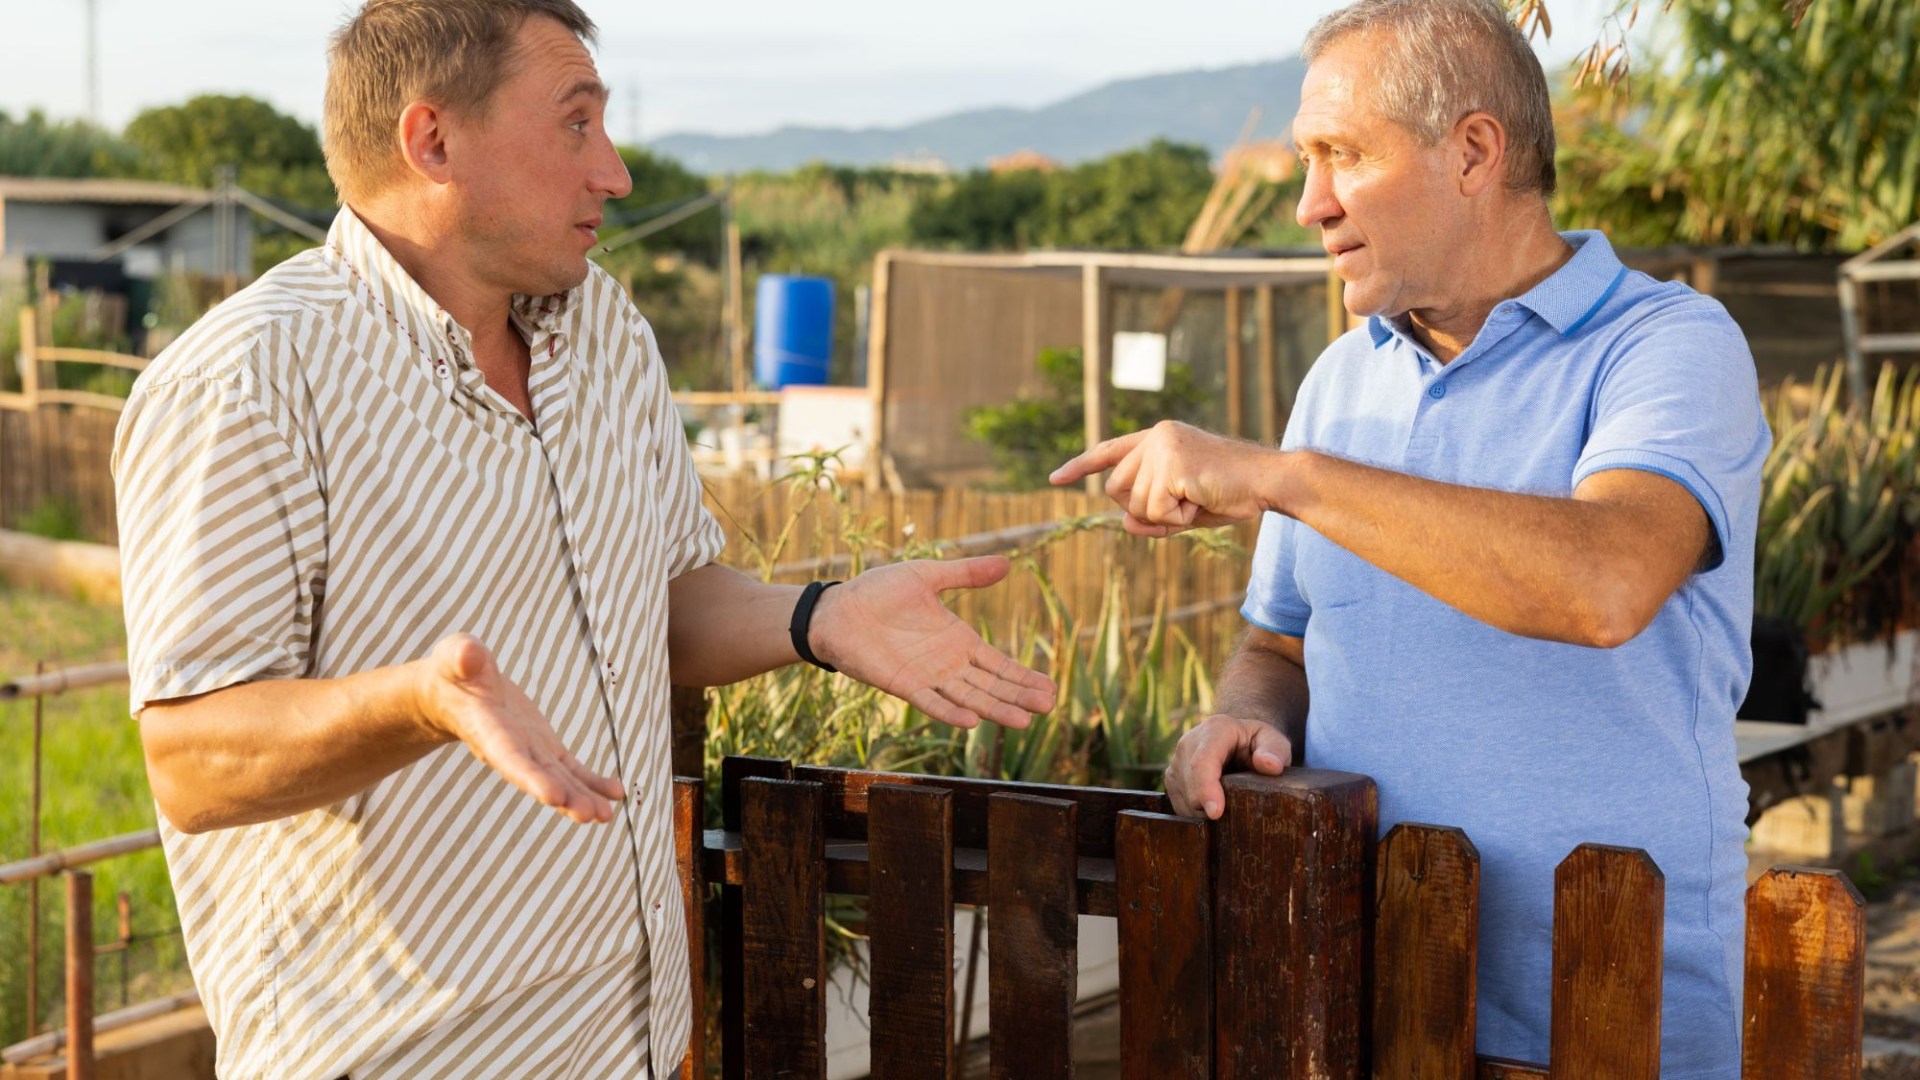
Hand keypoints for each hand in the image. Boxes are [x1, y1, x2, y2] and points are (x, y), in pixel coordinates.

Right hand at [415, 634, 624, 823]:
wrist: (456, 691)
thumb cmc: (453, 670)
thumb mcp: (454, 656)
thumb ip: (460, 656)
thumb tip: (466, 653)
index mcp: (486, 729)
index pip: (509, 757)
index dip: (530, 777)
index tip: (553, 796)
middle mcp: (509, 749)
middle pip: (539, 776)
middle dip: (564, 797)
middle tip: (590, 814)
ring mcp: (530, 751)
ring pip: (558, 779)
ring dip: (582, 797)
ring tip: (605, 815)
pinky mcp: (544, 747)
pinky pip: (571, 769)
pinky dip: (592, 781)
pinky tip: (615, 793)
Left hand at [811, 556, 1058, 729]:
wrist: (839, 608)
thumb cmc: (879, 590)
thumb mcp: (927, 575)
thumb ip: (966, 573)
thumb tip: (1007, 562)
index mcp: (958, 640)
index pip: (998, 663)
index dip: (1023, 676)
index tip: (1050, 688)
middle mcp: (948, 664)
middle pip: (991, 685)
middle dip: (1019, 696)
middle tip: (1048, 707)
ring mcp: (927, 677)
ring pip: (968, 698)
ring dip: (994, 709)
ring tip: (1022, 721)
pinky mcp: (902, 684)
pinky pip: (930, 702)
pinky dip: (950, 713)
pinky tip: (972, 722)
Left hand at [1049, 421, 1280, 536]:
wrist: (1269, 481)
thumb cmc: (1233, 493)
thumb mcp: (1185, 510)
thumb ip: (1152, 517)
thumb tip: (1123, 525)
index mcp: (1158, 439)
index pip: (1109, 452)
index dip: (1080, 467)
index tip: (1055, 480)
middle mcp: (1155, 436)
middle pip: (1116, 491)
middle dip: (1146, 510)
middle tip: (1187, 502)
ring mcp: (1161, 447)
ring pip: (1135, 505)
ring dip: (1167, 516)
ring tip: (1199, 497)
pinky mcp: (1171, 463)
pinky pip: (1155, 512)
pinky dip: (1178, 518)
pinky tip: (1201, 500)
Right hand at [1165, 715, 1291, 818]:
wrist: (1236, 740)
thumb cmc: (1258, 743)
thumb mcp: (1274, 740)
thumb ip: (1276, 750)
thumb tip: (1269, 765)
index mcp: (1215, 730)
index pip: (1203, 762)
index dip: (1206, 788)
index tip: (1216, 812)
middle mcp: (1188, 744)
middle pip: (1191, 786)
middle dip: (1209, 808)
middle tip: (1235, 818)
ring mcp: (1176, 763)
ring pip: (1184, 800)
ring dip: (1205, 813)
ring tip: (1229, 806)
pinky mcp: (1171, 780)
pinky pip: (1180, 807)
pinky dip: (1198, 815)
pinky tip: (1215, 808)